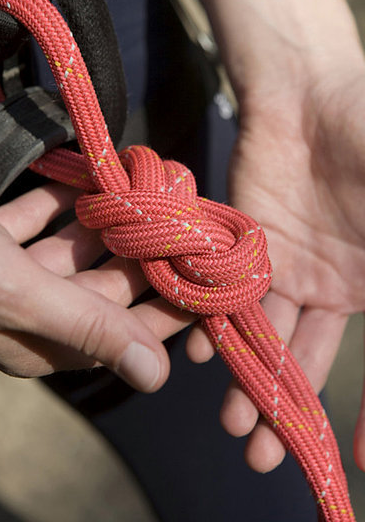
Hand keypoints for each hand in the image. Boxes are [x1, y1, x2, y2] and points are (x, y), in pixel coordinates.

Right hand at [0, 182, 194, 387]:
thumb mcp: (15, 294)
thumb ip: (86, 327)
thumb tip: (155, 377)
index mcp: (40, 339)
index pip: (125, 331)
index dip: (169, 307)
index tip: (209, 278)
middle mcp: (28, 311)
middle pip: (104, 286)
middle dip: (144, 252)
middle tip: (184, 220)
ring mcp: (6, 273)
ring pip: (71, 250)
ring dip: (105, 223)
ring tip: (142, 193)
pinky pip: (35, 220)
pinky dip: (59, 202)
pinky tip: (84, 180)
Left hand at [200, 66, 364, 472]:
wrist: (311, 97)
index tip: (353, 455)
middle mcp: (335, 288)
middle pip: (309, 361)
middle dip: (287, 408)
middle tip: (263, 455)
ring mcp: (288, 270)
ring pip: (265, 337)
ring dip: (247, 380)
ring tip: (233, 424)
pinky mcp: (245, 249)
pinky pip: (227, 297)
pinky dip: (213, 327)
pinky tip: (203, 354)